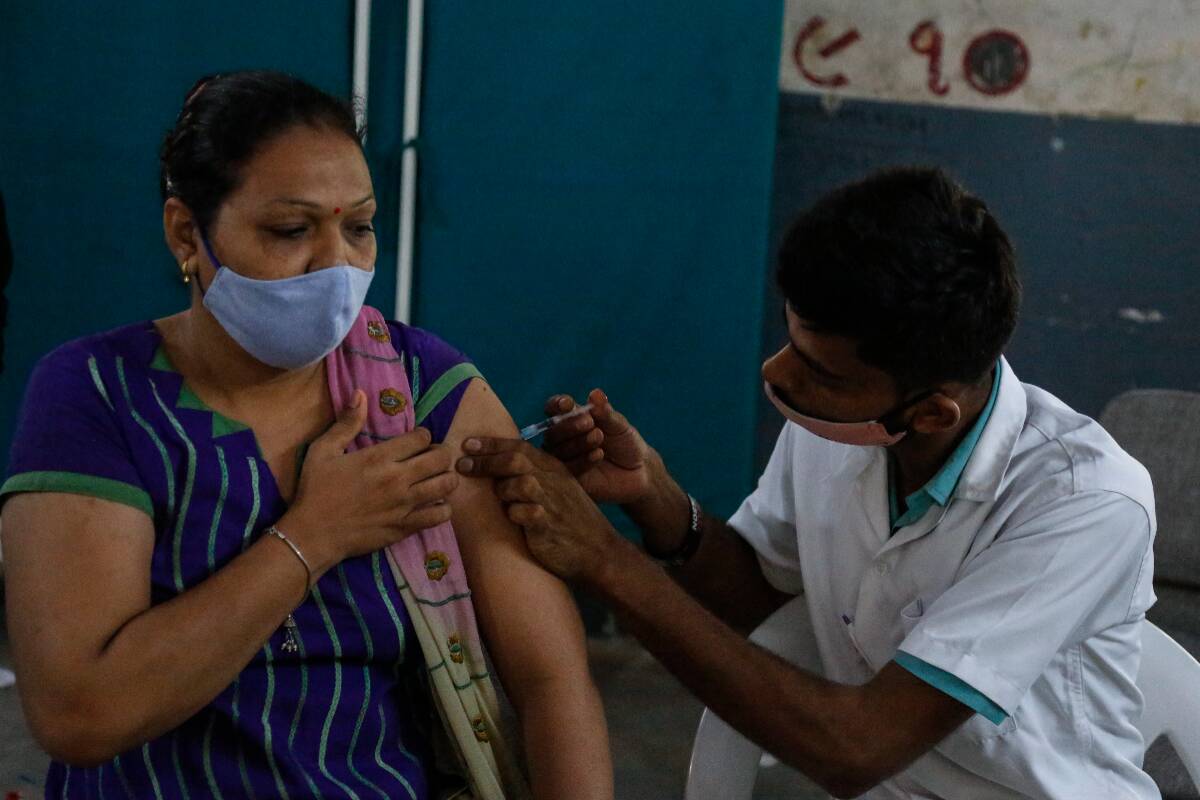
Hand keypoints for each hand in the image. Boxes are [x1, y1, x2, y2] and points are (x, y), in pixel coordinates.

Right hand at [283, 390, 459, 574]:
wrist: (312, 534)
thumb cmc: (315, 491)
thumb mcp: (323, 450)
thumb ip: (346, 423)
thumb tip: (360, 394)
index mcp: (379, 457)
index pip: (421, 437)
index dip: (423, 436)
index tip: (417, 441)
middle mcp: (397, 478)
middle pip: (441, 458)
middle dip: (442, 453)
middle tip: (433, 457)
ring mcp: (404, 504)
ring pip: (446, 484)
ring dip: (447, 478)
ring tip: (438, 478)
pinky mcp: (406, 527)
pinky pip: (440, 515)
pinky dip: (443, 508)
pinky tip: (433, 504)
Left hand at [456, 437, 619, 581]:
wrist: (598, 550)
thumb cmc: (570, 520)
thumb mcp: (556, 489)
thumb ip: (531, 474)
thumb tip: (493, 466)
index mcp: (552, 468)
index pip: (519, 446)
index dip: (491, 443)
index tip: (466, 443)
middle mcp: (552, 481)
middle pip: (515, 460)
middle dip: (485, 460)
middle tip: (462, 465)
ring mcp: (552, 503)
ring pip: (520, 483)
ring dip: (503, 490)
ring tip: (501, 500)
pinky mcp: (550, 527)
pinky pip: (527, 514)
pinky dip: (515, 514)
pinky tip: (514, 519)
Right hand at [541, 389, 652, 505]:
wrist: (639, 470)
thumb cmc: (625, 442)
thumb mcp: (618, 425)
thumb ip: (605, 412)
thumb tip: (595, 394)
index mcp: (570, 419)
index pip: (553, 409)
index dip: (556, 405)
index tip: (568, 404)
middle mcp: (562, 439)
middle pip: (552, 432)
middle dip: (569, 426)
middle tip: (590, 423)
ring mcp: (564, 460)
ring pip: (559, 451)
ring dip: (577, 443)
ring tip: (599, 437)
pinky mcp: (570, 479)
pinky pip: (568, 470)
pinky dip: (582, 460)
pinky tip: (598, 454)